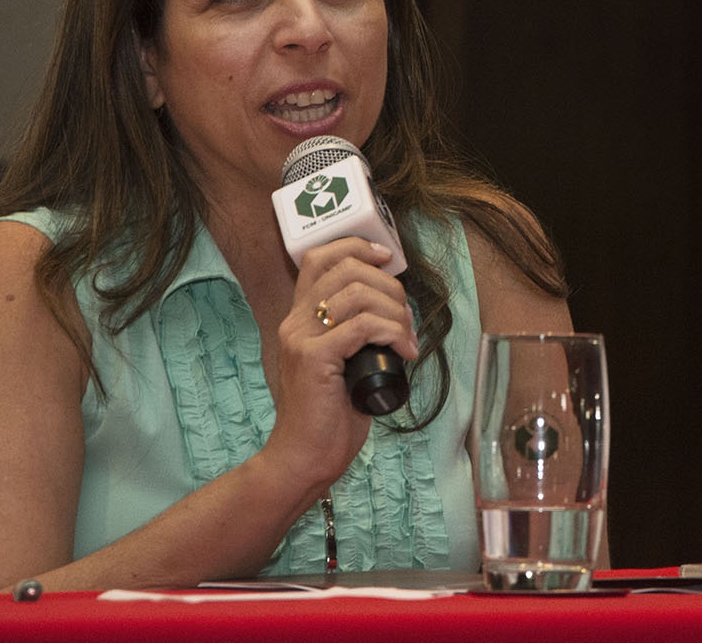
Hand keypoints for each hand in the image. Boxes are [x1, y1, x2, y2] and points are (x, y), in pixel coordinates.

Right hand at [267, 237, 419, 484]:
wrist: (305, 455)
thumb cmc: (330, 412)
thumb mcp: (342, 360)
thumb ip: (353, 331)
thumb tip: (393, 306)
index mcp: (299, 317)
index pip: (319, 257)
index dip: (357, 247)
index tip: (387, 258)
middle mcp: (295, 321)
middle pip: (347, 270)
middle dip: (390, 287)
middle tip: (406, 319)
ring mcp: (302, 339)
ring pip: (358, 295)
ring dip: (396, 312)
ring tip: (407, 338)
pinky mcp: (315, 359)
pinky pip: (363, 326)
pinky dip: (393, 332)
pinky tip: (405, 350)